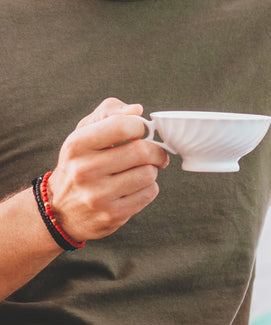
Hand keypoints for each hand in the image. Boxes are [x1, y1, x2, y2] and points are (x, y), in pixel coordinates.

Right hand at [44, 98, 170, 243]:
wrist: (60, 210)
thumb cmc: (80, 163)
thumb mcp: (84, 133)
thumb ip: (109, 113)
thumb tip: (136, 110)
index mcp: (77, 145)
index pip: (123, 126)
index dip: (140, 127)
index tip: (141, 133)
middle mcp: (84, 171)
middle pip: (142, 152)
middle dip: (155, 151)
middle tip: (155, 154)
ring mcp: (98, 196)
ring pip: (149, 174)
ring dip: (151, 170)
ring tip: (139, 171)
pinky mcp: (112, 214)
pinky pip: (149, 193)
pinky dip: (148, 188)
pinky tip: (134, 187)